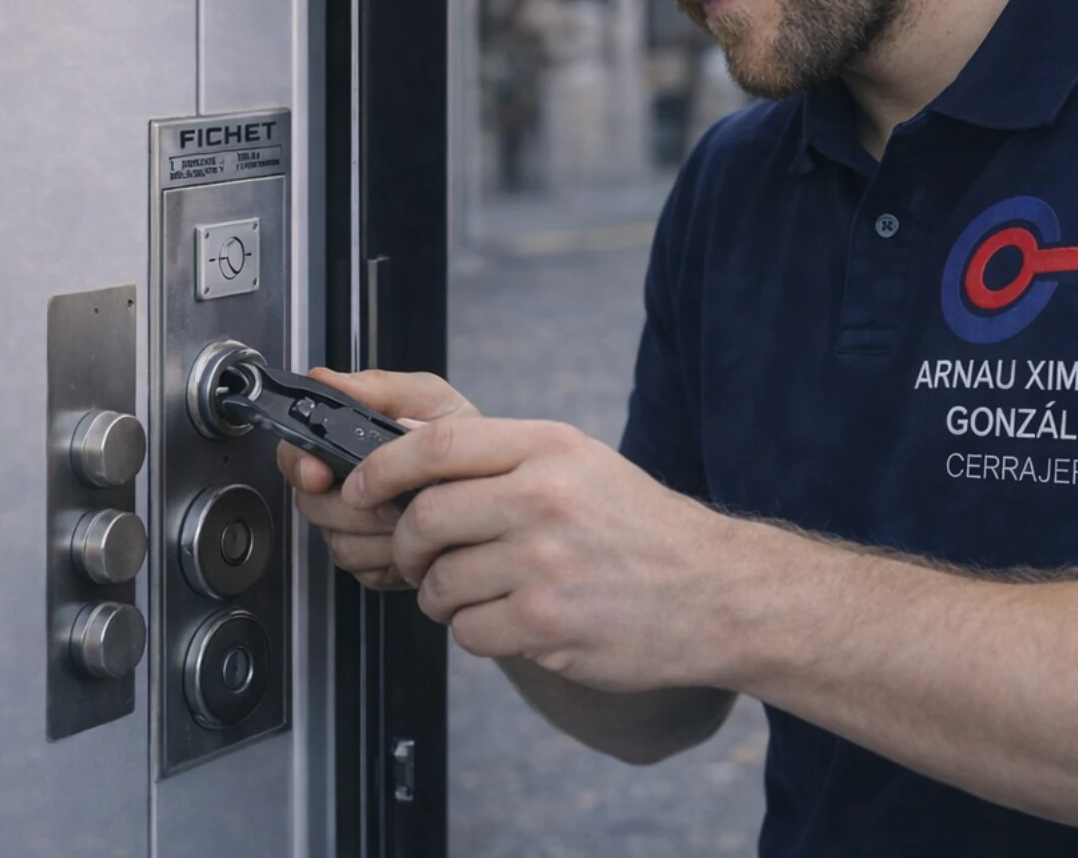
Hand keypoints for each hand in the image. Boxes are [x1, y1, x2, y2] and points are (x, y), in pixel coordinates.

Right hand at [278, 369, 478, 591]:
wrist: (498, 484)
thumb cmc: (464, 438)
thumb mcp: (428, 399)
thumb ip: (378, 388)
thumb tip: (326, 380)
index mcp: (346, 446)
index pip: (295, 455)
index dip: (300, 464)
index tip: (319, 472)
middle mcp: (343, 488)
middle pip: (312, 503)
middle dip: (352, 503)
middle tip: (391, 496)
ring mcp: (356, 529)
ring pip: (338, 540)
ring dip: (378, 530)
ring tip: (413, 512)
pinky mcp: (374, 564)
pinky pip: (364, 568)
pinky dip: (393, 555)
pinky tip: (418, 539)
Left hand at [341, 415, 751, 691]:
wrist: (716, 592)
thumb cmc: (643, 530)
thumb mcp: (582, 465)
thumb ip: (504, 459)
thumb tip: (408, 455)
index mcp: (551, 447)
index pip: (438, 444)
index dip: (382, 467)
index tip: (361, 487)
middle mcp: (546, 497)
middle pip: (426, 517)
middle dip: (407, 546)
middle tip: (421, 557)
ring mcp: (545, 562)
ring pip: (440, 582)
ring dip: (444, 596)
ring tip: (483, 592)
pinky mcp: (546, 623)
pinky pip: (469, 631)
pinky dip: (478, 632)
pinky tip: (516, 619)